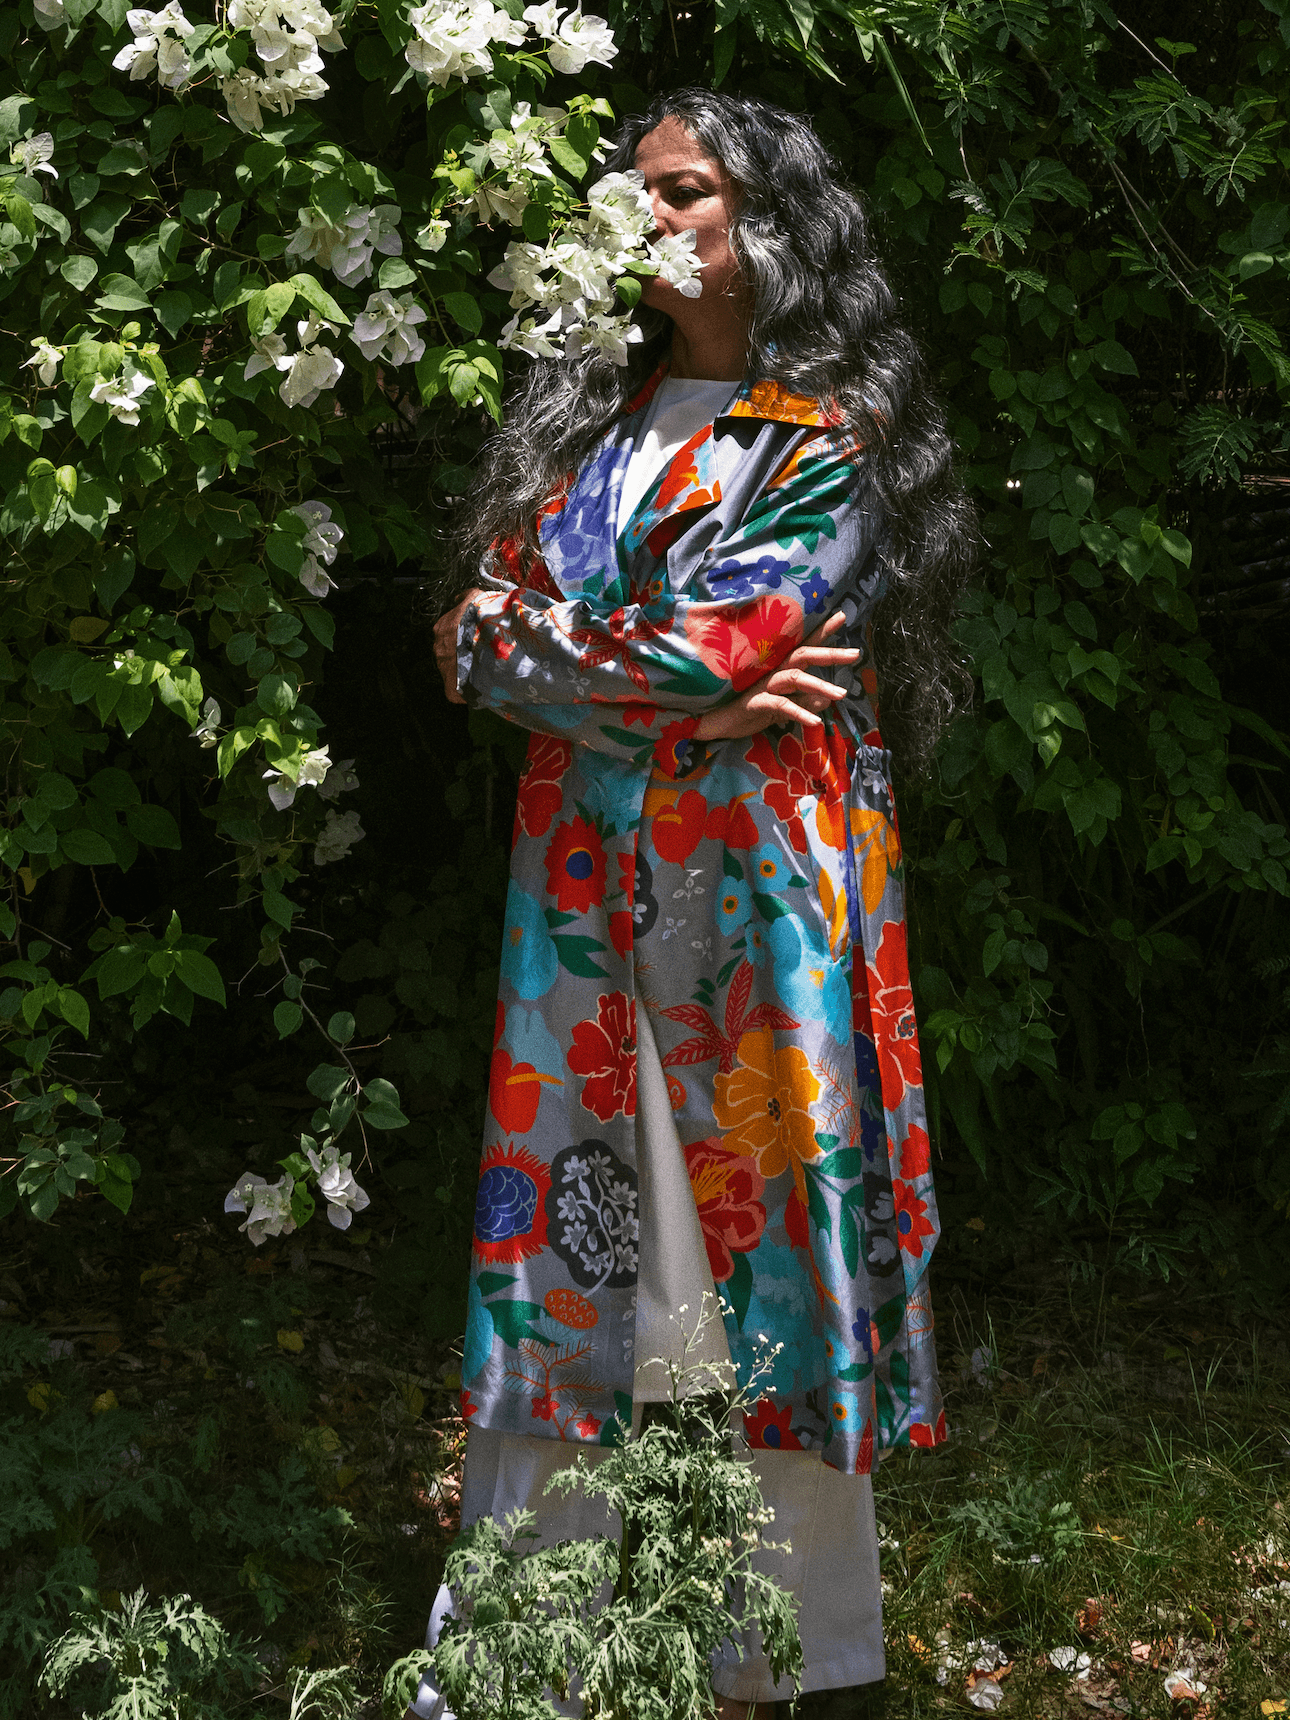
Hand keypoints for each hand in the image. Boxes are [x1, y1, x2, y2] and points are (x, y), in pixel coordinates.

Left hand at [433, 588, 485, 705]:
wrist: (489, 641)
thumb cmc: (483, 618)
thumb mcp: (477, 598)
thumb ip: (467, 597)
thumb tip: (460, 597)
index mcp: (442, 627)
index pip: (451, 631)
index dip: (466, 634)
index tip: (478, 636)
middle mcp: (438, 648)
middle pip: (451, 652)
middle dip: (465, 653)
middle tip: (483, 653)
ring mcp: (444, 669)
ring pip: (455, 670)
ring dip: (467, 670)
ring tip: (485, 669)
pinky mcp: (451, 689)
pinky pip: (458, 691)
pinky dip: (468, 689)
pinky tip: (482, 684)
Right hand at [693, 611, 859, 741]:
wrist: (713, 721)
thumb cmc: (747, 710)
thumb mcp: (781, 708)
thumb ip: (803, 702)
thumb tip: (827, 700)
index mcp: (778, 666)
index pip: (803, 645)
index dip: (822, 631)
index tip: (842, 616)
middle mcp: (771, 669)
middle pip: (803, 654)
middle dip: (830, 653)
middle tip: (855, 653)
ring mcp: (763, 684)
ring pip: (795, 678)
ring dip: (820, 685)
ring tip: (841, 694)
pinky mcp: (755, 701)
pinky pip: (781, 704)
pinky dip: (800, 713)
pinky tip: (816, 721)